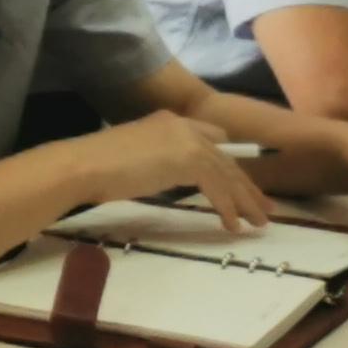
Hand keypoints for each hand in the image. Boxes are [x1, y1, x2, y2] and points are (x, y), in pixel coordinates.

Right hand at [86, 112, 271, 231]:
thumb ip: (157, 160)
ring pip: (227, 174)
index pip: (211, 140)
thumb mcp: (134, 156)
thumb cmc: (96, 167)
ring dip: (245, 201)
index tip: (239, 185)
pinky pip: (218, 188)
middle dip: (246, 186)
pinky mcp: (189, 160)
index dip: (227, 164)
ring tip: (260, 222)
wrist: (83, 166)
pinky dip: (227, 208)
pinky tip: (231, 226)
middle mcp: (183, 125)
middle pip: (225, 159)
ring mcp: (187, 141)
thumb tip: (164, 176)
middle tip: (264, 207)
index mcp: (168, 121)